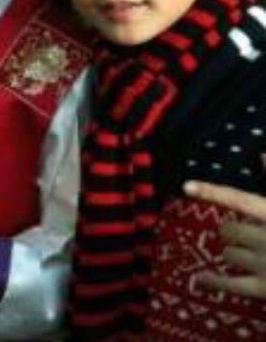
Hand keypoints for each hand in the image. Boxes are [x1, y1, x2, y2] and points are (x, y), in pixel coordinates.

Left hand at [184, 180, 265, 298]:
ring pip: (228, 253)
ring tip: (251, 255)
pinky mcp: (263, 290)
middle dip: (233, 231)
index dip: (209, 191)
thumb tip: (263, 153)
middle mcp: (265, 237)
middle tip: (247, 235)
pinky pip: (229, 285)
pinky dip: (213, 282)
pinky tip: (200, 279)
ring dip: (233, 252)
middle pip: (228, 229)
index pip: (235, 198)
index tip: (186, 186)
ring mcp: (263, 265)